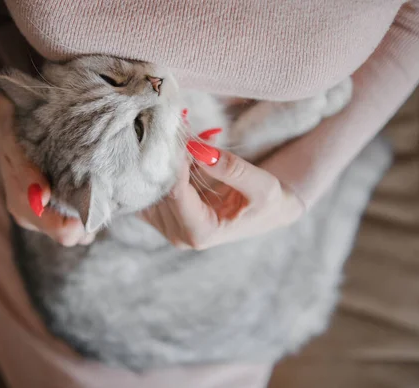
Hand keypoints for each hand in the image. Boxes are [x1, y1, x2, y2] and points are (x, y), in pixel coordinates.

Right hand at [0, 77, 94, 245]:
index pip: (63, 233)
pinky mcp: (50, 205)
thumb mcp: (14, 146)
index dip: (83, 222)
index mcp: (24, 208)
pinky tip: (88, 186)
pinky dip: (85, 206)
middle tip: (100, 192)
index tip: (96, 200)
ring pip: (76, 229)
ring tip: (95, 187)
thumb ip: (26, 172)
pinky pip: (74, 216)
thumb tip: (43, 197)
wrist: (2, 118)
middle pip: (73, 236)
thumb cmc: (10, 132)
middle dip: (89, 220)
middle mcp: (32, 216)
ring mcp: (41, 212)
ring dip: (88, 214)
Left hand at [141, 140, 304, 249]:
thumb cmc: (268, 204)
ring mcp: (166, 225)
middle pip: (159, 188)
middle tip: (182, 123)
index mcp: (201, 233)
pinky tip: (180, 147)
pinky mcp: (161, 213)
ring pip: (152, 184)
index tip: (181, 135)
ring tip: (187, 133)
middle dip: (170, 155)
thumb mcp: (263, 186)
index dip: (175, 163)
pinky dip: (162, 163)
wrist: (266, 212)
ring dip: (165, 156)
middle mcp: (178, 234)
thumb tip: (199, 149)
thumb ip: (233, 170)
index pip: (176, 195)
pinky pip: (150, 184)